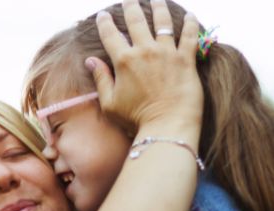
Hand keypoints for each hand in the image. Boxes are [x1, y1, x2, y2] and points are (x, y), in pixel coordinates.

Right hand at [88, 0, 202, 134]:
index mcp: (123, 61)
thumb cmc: (136, 119)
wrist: (167, 126)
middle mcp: (145, 51)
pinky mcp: (186, 59)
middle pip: (136, 21)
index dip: (105, 23)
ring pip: (163, 22)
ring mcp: (167, 53)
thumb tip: (90, 61)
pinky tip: (191, 16)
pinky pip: (190, 35)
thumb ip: (101, 78)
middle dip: (131, 7)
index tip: (103, 15)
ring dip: (158, 7)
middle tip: (129, 0)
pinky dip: (191, 23)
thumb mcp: (109, 103)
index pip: (110, 35)